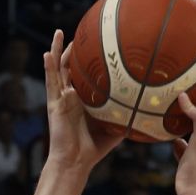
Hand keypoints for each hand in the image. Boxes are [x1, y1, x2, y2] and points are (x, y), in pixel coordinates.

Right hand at [41, 30, 122, 175]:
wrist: (76, 161)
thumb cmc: (93, 148)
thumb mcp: (114, 129)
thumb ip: (127, 119)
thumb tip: (148, 113)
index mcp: (83, 100)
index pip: (84, 75)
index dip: (88, 61)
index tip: (97, 45)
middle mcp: (70, 96)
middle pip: (70, 67)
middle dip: (73, 50)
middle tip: (79, 33)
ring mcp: (60, 98)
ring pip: (57, 69)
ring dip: (56, 50)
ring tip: (58, 33)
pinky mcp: (53, 104)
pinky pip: (50, 82)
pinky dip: (48, 67)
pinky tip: (46, 53)